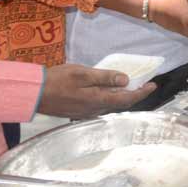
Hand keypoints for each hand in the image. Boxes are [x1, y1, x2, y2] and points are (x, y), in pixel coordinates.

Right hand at [38, 63, 156, 118]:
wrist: (34, 93)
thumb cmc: (58, 80)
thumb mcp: (83, 74)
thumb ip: (105, 77)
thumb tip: (126, 81)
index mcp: (98, 100)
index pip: (127, 98)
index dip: (142, 92)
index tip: (153, 85)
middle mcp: (95, 110)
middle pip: (121, 104)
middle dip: (135, 95)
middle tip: (144, 85)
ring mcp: (86, 113)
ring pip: (111, 106)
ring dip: (122, 97)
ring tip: (130, 87)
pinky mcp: (79, 112)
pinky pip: (100, 106)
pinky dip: (110, 99)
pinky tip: (109, 92)